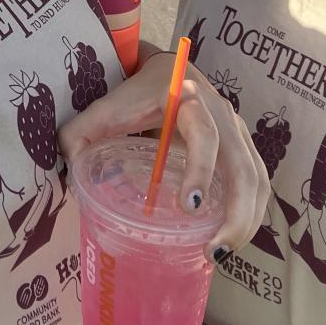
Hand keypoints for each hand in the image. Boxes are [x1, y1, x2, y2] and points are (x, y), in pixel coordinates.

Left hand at [58, 53, 269, 259]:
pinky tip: (230, 241)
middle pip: (244, 168)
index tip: (189, 205)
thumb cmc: (137, 92)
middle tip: (213, 251)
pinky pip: (258, 185)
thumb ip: (82, 131)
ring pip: (258, 181)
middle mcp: (222, 118)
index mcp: (189, 102)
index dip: (202, 169)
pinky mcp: (244, 150)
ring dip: (248, 221)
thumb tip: (67, 166)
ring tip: (220, 254)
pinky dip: (252, 215)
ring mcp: (238, 134)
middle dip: (236, 213)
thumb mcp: (107, 106)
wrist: (168, 69)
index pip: (205, 135)